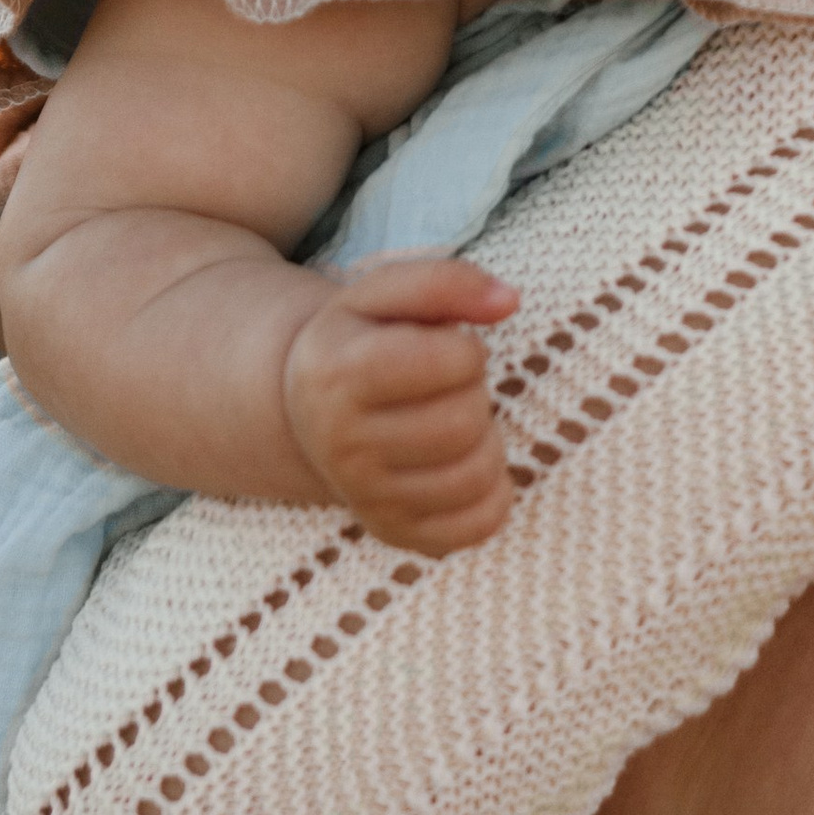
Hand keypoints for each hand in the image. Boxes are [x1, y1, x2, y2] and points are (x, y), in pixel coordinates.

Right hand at [280, 254, 521, 554]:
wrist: (306, 414)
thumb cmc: (360, 343)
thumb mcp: (386, 294)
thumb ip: (447, 282)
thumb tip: (508, 301)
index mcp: (338, 373)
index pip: (452, 362)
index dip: (466, 350)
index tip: (444, 350)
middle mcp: (342, 444)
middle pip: (466, 421)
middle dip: (474, 395)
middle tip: (446, 390)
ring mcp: (367, 497)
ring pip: (478, 474)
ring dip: (485, 442)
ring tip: (453, 424)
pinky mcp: (396, 532)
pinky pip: (481, 524)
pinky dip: (493, 493)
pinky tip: (463, 465)